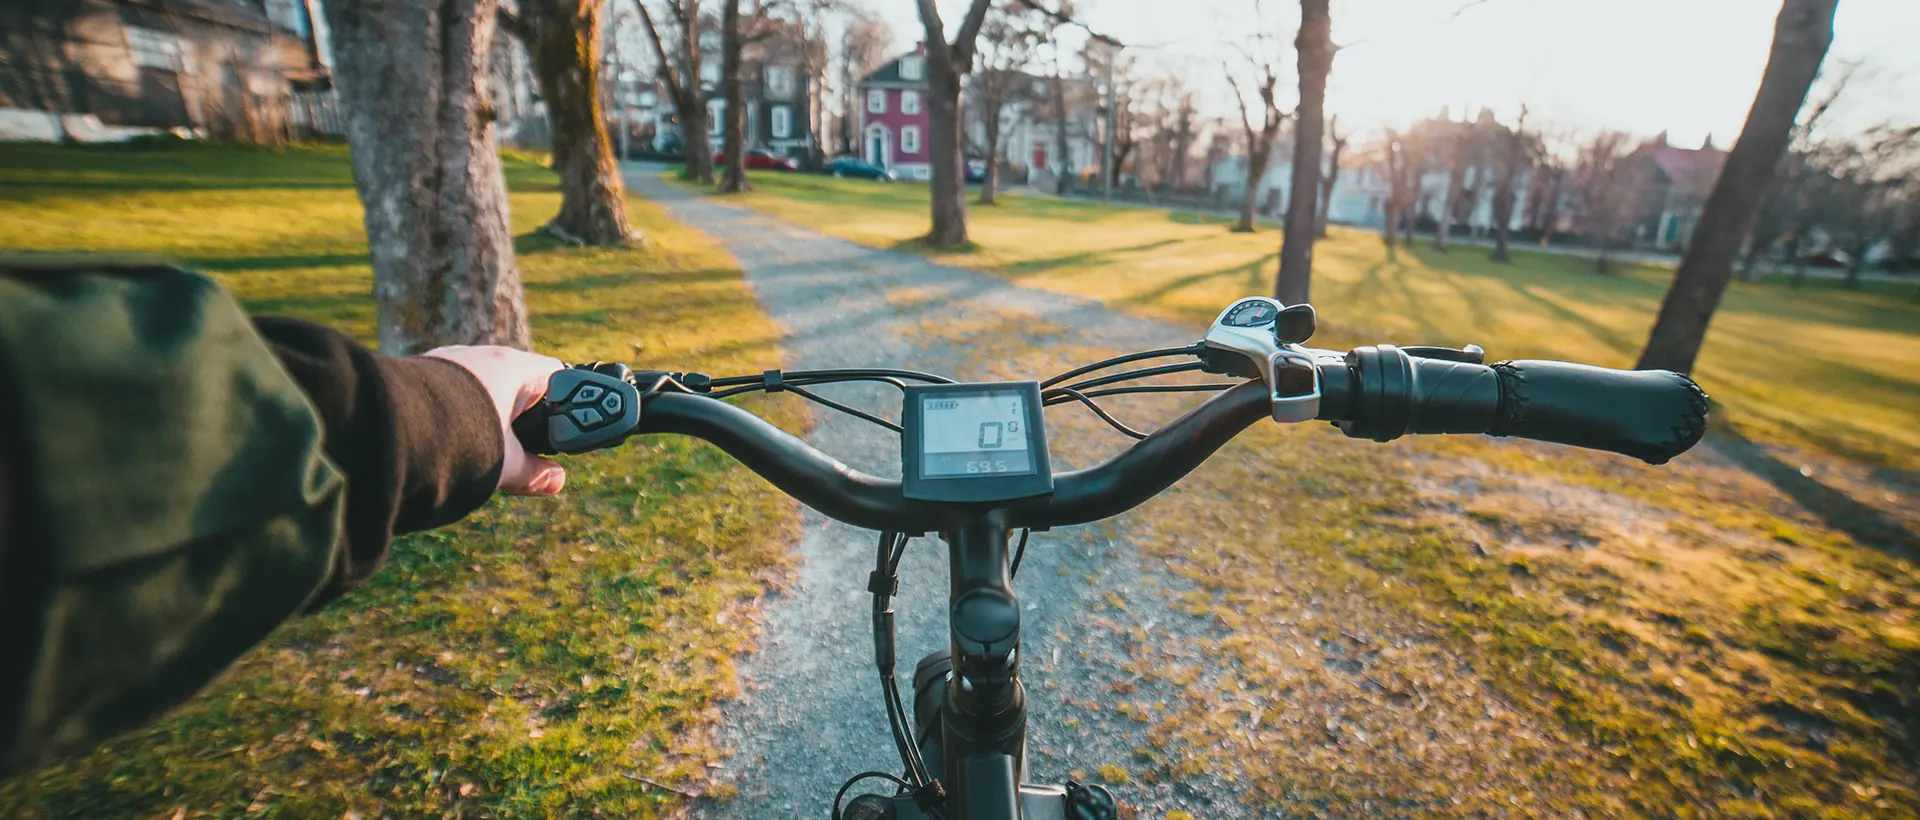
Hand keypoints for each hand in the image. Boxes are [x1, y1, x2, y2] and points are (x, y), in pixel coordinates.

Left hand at [424, 345, 567, 495]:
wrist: (391, 430)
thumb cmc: (461, 440)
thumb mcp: (505, 462)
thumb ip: (534, 472)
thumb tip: (557, 481)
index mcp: (513, 367)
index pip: (556, 376)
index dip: (567, 403)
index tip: (565, 433)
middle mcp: (482, 356)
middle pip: (518, 383)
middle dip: (523, 418)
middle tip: (525, 451)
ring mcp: (449, 362)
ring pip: (483, 389)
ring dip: (488, 416)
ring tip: (482, 450)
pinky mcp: (423, 375)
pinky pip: (453, 392)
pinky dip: (459, 414)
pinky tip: (451, 440)